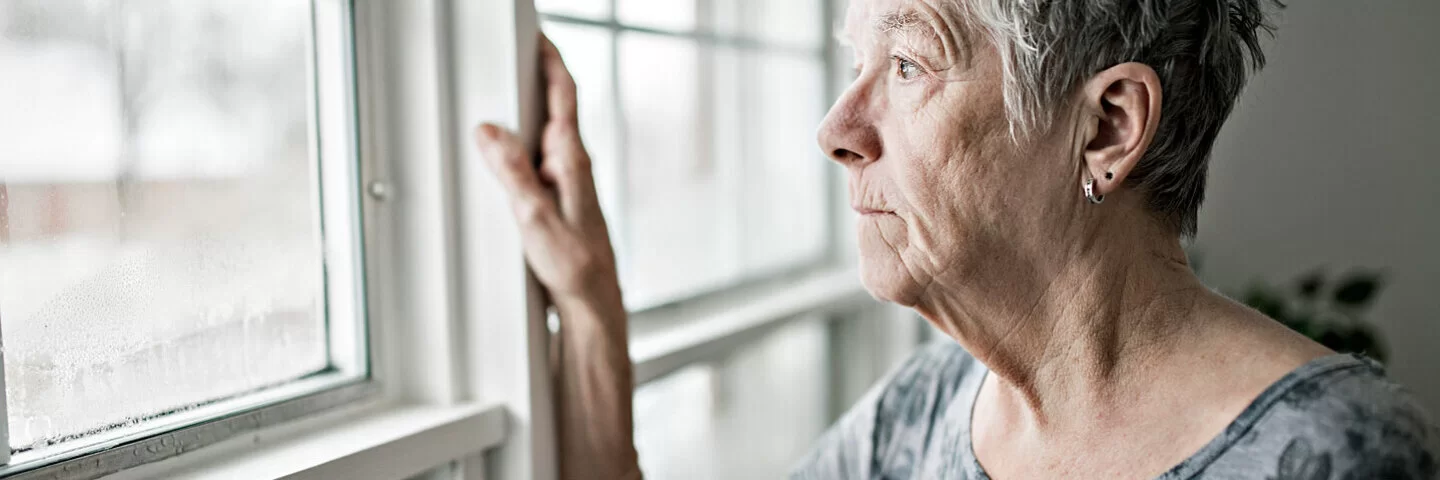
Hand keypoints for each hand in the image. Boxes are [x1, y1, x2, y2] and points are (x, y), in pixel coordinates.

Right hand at [474, 34, 620, 309]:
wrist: (592, 302)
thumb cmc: (575, 267)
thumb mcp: (535, 219)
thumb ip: (513, 173)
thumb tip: (490, 131)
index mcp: (572, 161)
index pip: (565, 96)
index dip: (551, 61)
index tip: (537, 36)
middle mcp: (573, 165)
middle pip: (554, 107)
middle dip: (535, 78)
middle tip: (513, 54)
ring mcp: (568, 182)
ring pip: (545, 134)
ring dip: (527, 113)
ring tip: (502, 95)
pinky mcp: (560, 198)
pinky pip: (538, 159)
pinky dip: (522, 146)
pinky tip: (507, 153)